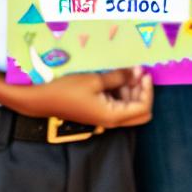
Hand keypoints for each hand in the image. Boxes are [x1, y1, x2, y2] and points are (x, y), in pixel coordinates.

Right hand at [15, 68, 153, 127]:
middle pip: (140, 112)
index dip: (147, 90)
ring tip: (127, 70)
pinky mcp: (99, 111)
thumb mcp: (95, 80)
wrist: (44, 100)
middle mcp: (112, 120)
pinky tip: (116, 77)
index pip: (143, 107)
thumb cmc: (68, 90)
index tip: (143, 73)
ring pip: (130, 107)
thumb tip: (135, 73)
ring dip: (132, 90)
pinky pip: (118, 104)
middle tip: (138, 73)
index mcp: (113, 116)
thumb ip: (118, 77)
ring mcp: (106, 117)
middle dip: (142, 92)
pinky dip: (121, 91)